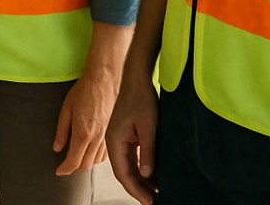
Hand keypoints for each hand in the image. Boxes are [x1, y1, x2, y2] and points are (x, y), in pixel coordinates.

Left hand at [53, 72, 115, 175]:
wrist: (104, 78)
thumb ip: (62, 130)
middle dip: (73, 169)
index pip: (73, 162)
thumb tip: (57, 147)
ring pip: (96, 161)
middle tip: (65, 166)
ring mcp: (107, 136)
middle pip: (85, 165)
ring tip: (76, 159)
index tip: (58, 171)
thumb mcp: (66, 108)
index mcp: (83, 133)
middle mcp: (97, 138)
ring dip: (85, 164)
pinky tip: (90, 151)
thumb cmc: (85, 89)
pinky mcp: (112, 132)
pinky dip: (96, 157)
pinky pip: (105, 153)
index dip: (64, 170)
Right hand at [106, 71, 158, 203]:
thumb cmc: (141, 98)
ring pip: (128, 166)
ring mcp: (119, 138)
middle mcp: (113, 141)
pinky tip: (153, 176)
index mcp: (114, 140)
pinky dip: (141, 168)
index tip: (149, 202)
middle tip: (154, 201)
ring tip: (156, 193)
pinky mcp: (126, 134)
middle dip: (138, 189)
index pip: (122, 173)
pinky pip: (131, 157)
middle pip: (124, 172)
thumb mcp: (148, 127)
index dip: (135, 190)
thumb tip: (147, 175)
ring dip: (140, 180)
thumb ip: (147, 152)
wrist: (136, 77)